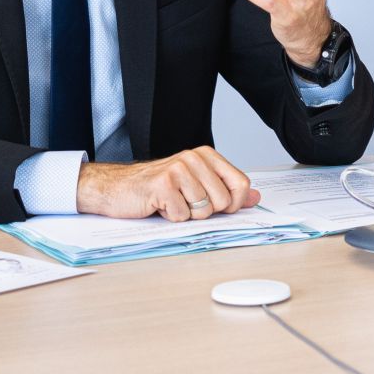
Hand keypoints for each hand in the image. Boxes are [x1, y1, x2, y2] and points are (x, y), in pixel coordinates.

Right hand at [75, 148, 259, 220]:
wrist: (118, 188)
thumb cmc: (158, 188)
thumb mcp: (196, 185)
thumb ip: (226, 190)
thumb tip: (255, 198)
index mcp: (206, 156)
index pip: (241, 183)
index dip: (234, 204)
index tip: (218, 207)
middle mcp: (194, 158)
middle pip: (222, 201)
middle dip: (205, 211)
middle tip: (185, 202)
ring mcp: (178, 169)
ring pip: (203, 211)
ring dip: (186, 214)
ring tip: (171, 202)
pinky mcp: (163, 185)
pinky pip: (182, 216)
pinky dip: (171, 217)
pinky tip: (160, 205)